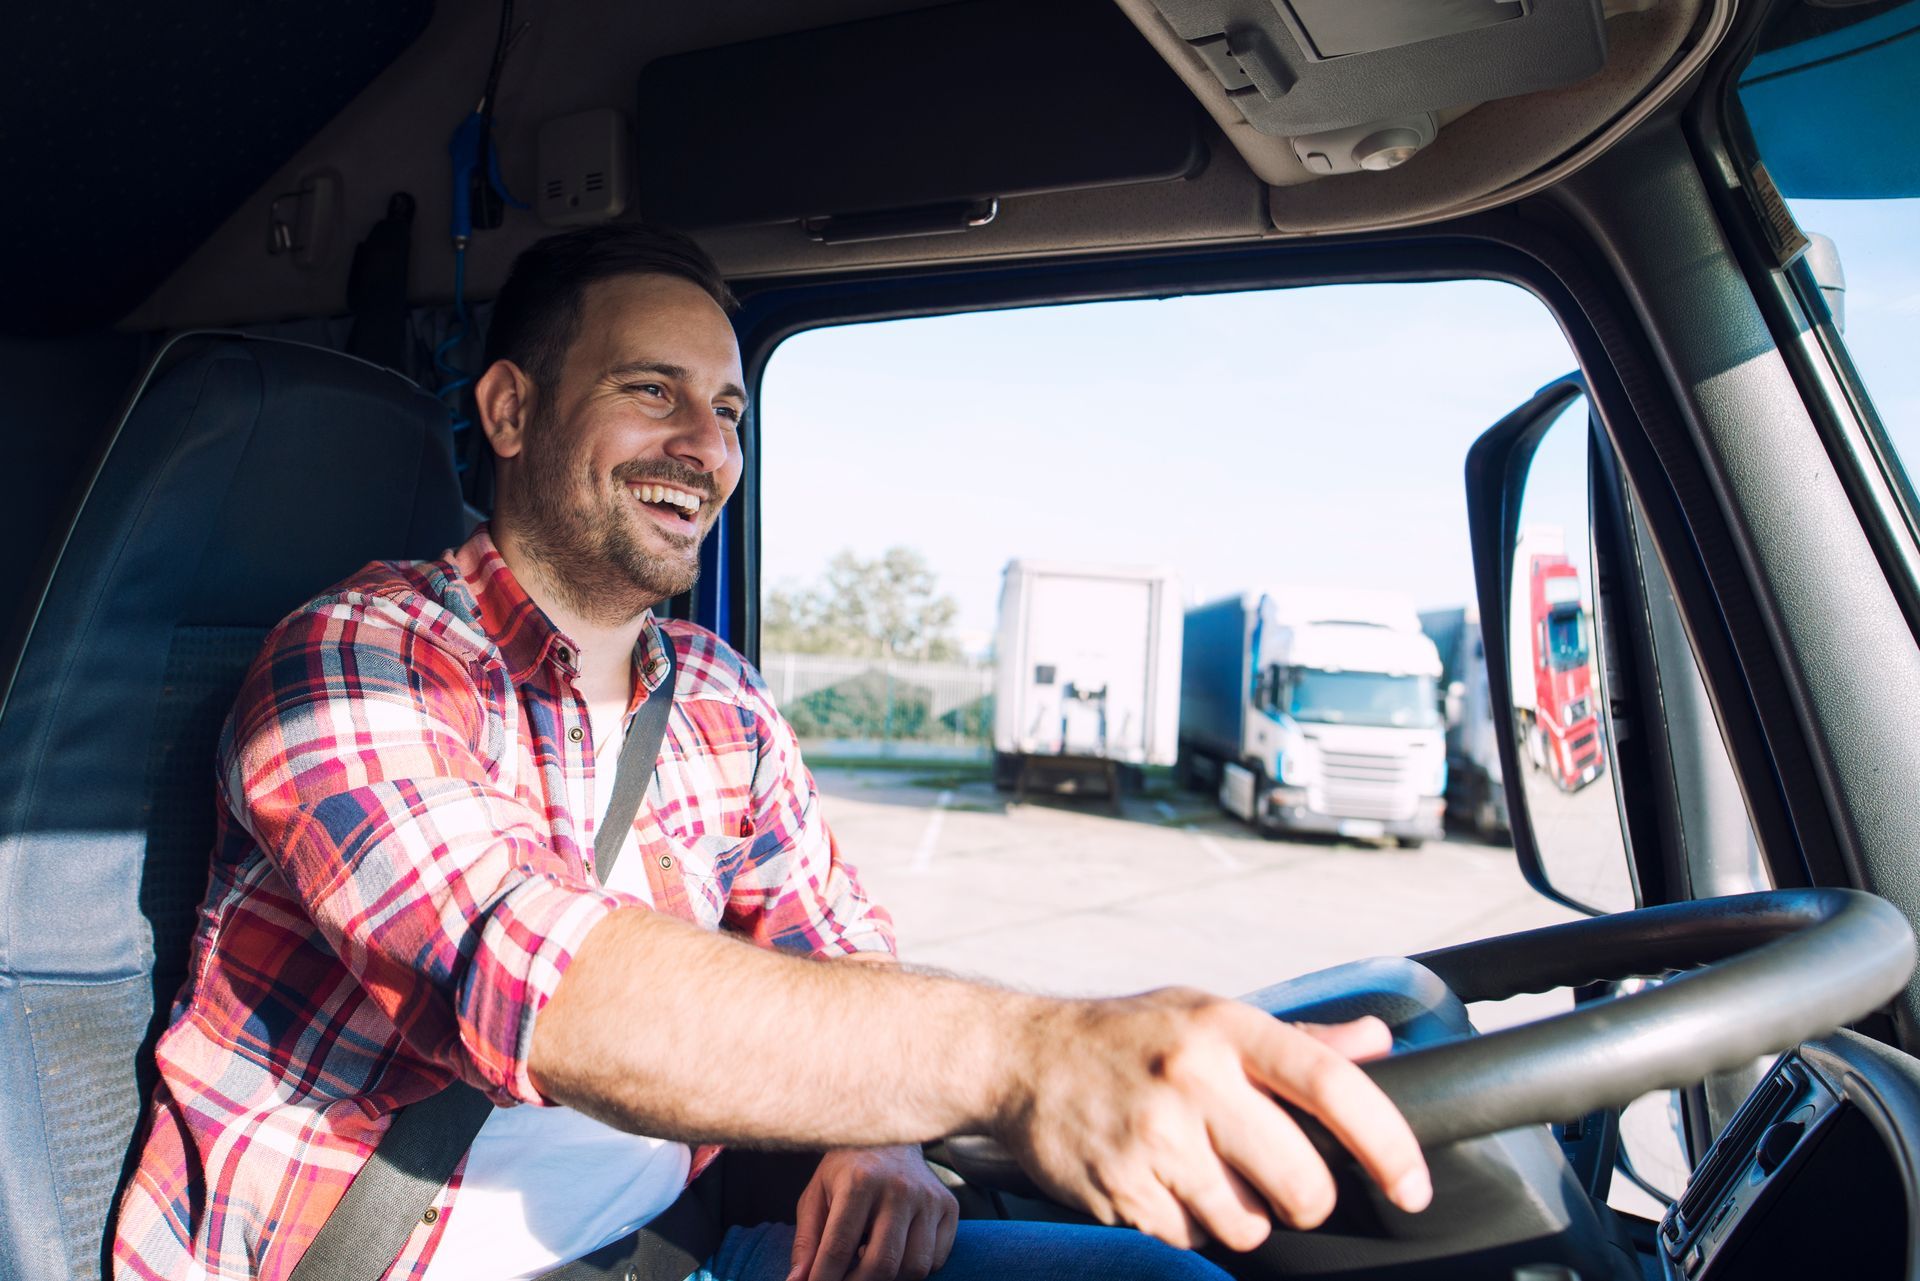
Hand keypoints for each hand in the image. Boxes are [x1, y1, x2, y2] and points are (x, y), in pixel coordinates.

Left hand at [788, 1145, 959, 1280]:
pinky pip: (935, 1260)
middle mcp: (899, 1188)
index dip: (824, 1279)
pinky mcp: (949, 1206)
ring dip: (889, 1279)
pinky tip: (895, 1251)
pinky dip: (913, 1268)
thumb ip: (806, 1241)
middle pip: (881, 1264)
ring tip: (869, 1263)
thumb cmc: (846, 1170)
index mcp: (860, 1180)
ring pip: (914, 1267)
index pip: (839, 1247)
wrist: (890, 1135)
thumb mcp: (817, 1195)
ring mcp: (928, 1198)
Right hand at [998, 989, 1429, 1252]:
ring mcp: (1154, 1137)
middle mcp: (1193, 1078)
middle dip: (1304, 1200)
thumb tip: (1379, 1041)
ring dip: (1238, 1214)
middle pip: (1301, 1183)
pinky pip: (1189, 1238)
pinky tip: (1157, 1180)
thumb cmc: (1129, 1036)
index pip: (1332, 1085)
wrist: (1022, 1056)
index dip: (1388, 1143)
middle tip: (1279, 1180)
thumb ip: (1299, 1038)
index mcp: (1226, 1028)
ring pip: (1247, 1223)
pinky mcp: (1121, 1188)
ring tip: (1200, 1169)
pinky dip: (1184, 1223)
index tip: (1412, 1184)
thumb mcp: (1210, 1014)